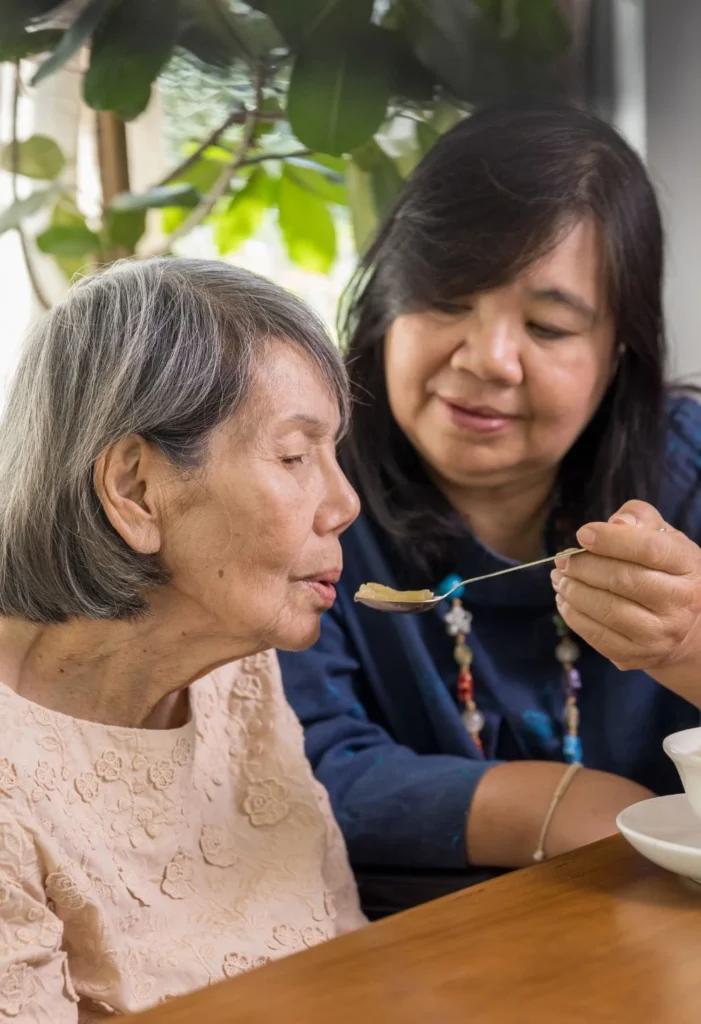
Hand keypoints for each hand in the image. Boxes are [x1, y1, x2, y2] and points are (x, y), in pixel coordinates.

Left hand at [550, 500, 700, 703]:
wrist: (683, 628)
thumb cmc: (665, 571)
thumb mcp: (664, 538)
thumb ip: (640, 519)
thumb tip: (616, 523)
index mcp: (688, 567)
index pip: (649, 549)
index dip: (611, 540)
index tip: (582, 534)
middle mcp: (679, 603)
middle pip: (623, 580)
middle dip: (584, 566)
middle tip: (563, 559)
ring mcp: (658, 634)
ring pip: (607, 609)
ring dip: (573, 590)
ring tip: (559, 577)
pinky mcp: (635, 655)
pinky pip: (595, 635)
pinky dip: (572, 614)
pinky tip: (564, 598)